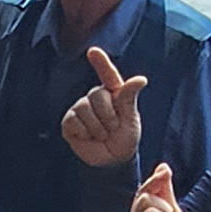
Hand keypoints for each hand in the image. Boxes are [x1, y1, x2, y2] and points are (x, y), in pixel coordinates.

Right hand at [62, 47, 145, 167]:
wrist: (111, 160)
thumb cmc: (125, 138)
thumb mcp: (131, 119)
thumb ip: (130, 97)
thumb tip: (141, 78)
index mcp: (113, 93)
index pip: (107, 74)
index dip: (100, 62)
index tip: (93, 51)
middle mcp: (95, 97)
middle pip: (97, 96)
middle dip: (109, 117)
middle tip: (113, 129)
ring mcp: (80, 108)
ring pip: (84, 109)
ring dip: (97, 128)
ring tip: (102, 136)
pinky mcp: (69, 122)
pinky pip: (73, 121)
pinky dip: (83, 133)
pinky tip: (88, 137)